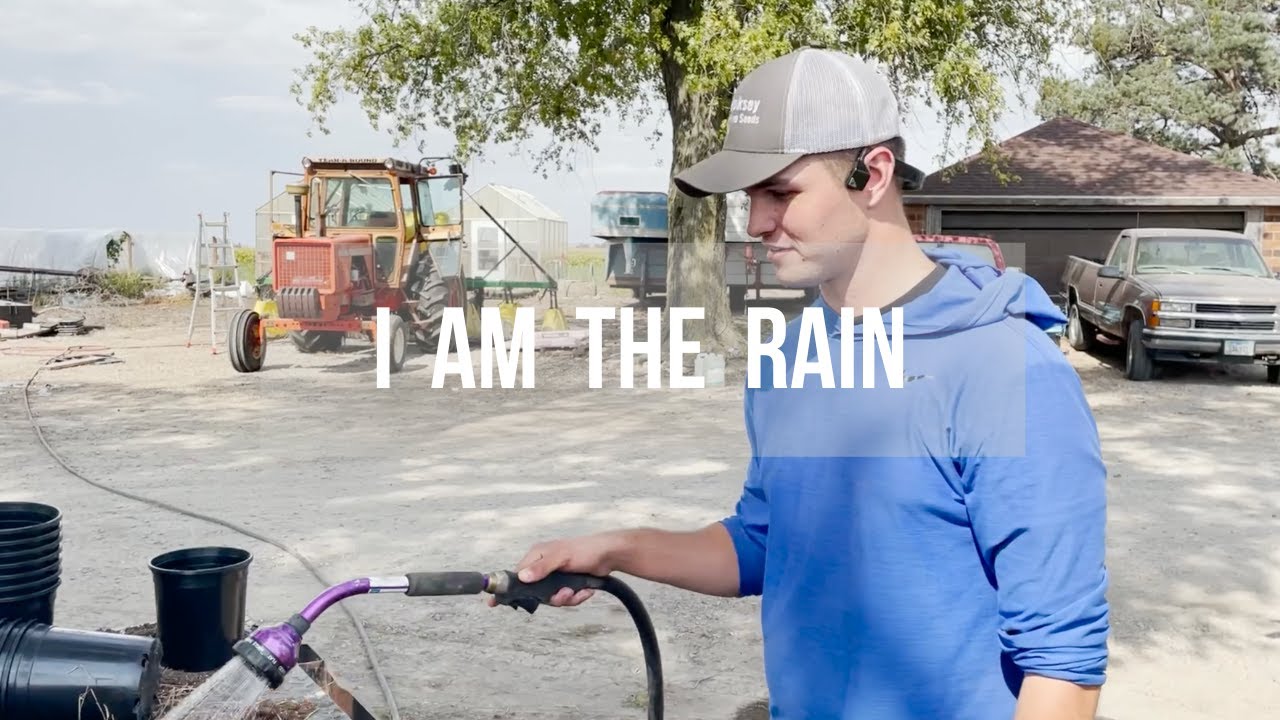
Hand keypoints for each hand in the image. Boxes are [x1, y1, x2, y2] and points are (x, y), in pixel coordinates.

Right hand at [487, 531, 626, 607]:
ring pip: (551, 599)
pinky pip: (565, 599)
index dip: (507, 589)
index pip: (515, 575)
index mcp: (536, 556)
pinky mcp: (566, 584)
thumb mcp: (562, 557)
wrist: (609, 555)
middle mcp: (542, 567)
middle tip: (565, 593)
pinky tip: (586, 590)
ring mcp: (554, 577)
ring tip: (578, 590)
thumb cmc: (585, 550)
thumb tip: (522, 576)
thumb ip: (542, 567)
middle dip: (552, 597)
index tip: (492, 602)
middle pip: (535, 593)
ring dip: (566, 598)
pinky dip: (576, 597)